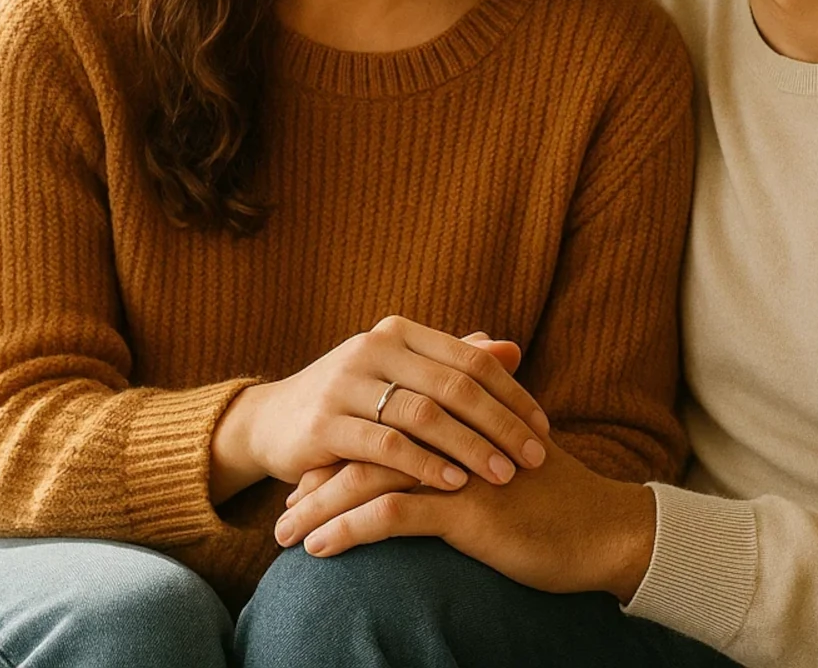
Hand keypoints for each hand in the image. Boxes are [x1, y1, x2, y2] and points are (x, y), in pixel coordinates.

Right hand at [209, 318, 548, 503]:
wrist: (272, 424)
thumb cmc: (352, 402)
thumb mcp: (401, 377)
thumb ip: (452, 364)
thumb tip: (512, 349)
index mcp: (400, 333)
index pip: (472, 360)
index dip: (513, 394)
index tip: (545, 429)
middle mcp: (373, 348)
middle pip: (455, 386)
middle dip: (501, 424)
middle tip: (534, 458)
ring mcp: (346, 383)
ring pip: (424, 414)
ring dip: (470, 447)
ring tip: (503, 475)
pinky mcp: (325, 422)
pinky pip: (386, 444)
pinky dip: (425, 464)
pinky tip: (453, 485)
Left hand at [272, 435, 657, 602]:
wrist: (603, 529)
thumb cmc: (555, 501)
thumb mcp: (504, 461)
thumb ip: (467, 442)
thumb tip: (425, 453)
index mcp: (462, 416)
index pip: (385, 420)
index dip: (342, 450)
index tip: (308, 479)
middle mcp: (456, 432)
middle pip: (366, 444)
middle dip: (318, 479)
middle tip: (282, 509)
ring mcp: (459, 467)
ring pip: (369, 477)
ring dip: (320, 507)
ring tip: (285, 536)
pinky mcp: (466, 509)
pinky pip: (392, 515)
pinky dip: (349, 530)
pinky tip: (319, 550)